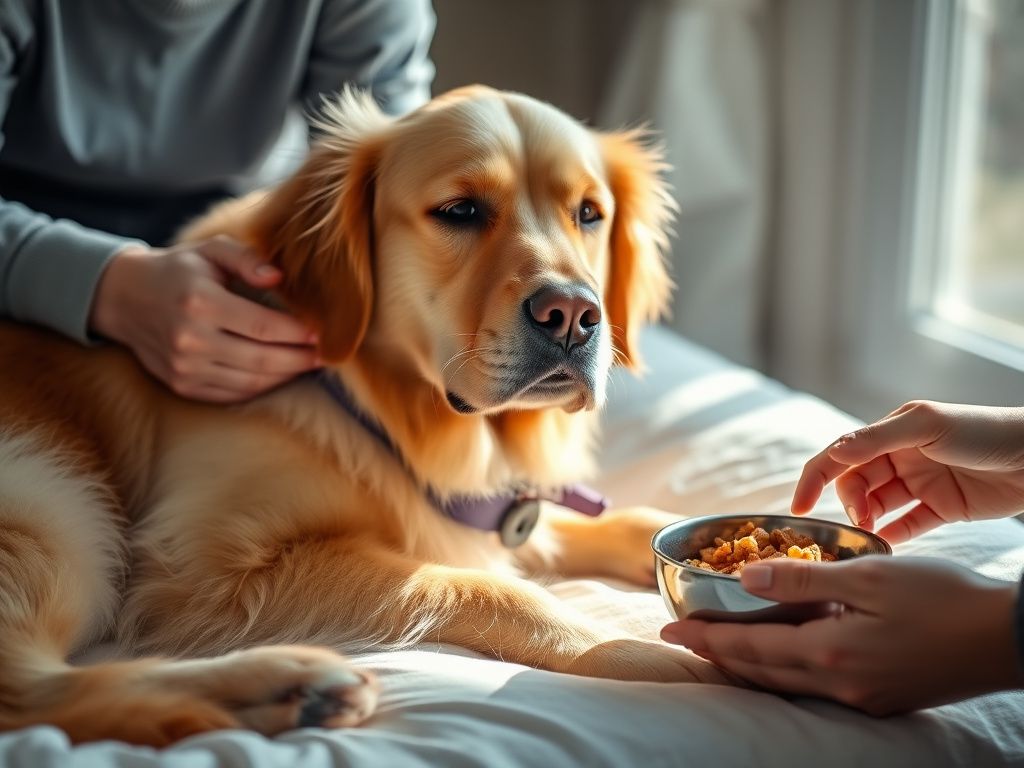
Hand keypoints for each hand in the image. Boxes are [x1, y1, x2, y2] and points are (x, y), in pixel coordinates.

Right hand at [90, 237, 319, 401]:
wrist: (123, 298)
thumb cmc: (178, 270)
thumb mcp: (211, 250)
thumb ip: (248, 258)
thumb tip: (279, 278)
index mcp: (200, 302)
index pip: (263, 326)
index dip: (298, 333)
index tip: (321, 332)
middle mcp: (190, 339)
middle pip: (262, 359)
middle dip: (300, 359)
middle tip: (325, 354)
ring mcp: (185, 367)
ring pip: (251, 381)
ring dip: (286, 375)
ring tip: (308, 364)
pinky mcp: (182, 385)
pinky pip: (233, 394)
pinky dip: (262, 387)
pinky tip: (279, 374)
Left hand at [661, 557, 1021, 714]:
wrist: (1008, 638)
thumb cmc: (943, 598)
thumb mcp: (870, 577)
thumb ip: (803, 581)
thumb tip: (745, 579)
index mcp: (832, 654)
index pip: (750, 648)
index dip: (707, 638)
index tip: (670, 628)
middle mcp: (841, 684)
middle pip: (760, 673)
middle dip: (717, 655)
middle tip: (682, 639)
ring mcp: (862, 697)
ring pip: (784, 683)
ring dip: (746, 666)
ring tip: (717, 648)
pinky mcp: (880, 698)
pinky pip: (812, 687)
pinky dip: (782, 670)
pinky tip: (777, 655)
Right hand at [792, 400, 1023, 542]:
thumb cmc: (983, 431)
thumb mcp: (927, 426)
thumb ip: (877, 439)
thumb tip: (834, 454)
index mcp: (891, 433)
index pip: (839, 456)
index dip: (814, 479)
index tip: (798, 508)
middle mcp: (900, 457)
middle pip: (855, 485)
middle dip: (849, 504)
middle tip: (858, 521)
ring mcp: (920, 484)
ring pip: (877, 507)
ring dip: (866, 521)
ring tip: (866, 536)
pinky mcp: (941, 509)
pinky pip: (907, 526)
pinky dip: (890, 537)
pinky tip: (881, 547)